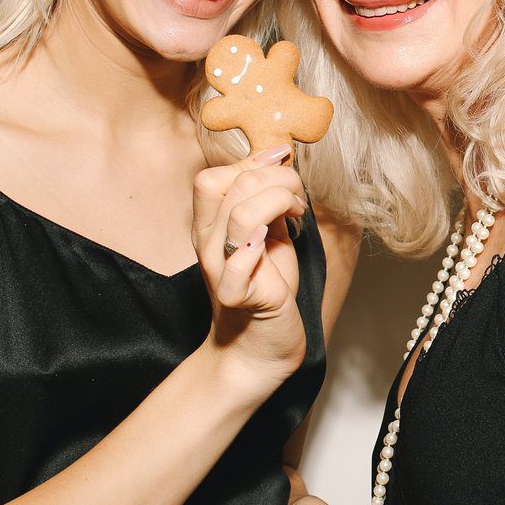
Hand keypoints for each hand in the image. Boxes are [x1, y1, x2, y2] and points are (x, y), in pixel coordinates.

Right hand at [192, 145, 309, 380]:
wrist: (262, 344)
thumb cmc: (268, 284)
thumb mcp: (269, 232)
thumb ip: (267, 200)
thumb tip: (278, 160)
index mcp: (209, 226)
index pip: (211, 177)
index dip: (252, 161)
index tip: (283, 165)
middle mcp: (206, 244)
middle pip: (229, 185)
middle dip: (276, 178)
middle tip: (297, 200)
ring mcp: (218, 269)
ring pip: (243, 212)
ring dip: (280, 203)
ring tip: (297, 215)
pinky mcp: (235, 295)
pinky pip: (241, 261)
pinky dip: (262, 246)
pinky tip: (276, 245)